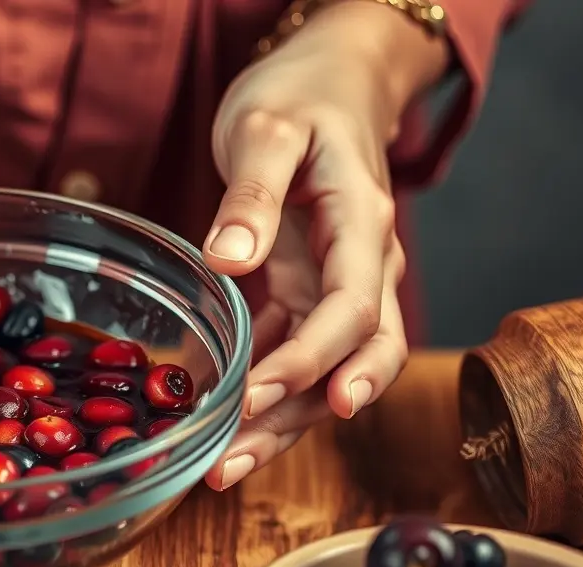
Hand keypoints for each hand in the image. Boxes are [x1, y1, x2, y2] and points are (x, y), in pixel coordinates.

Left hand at [200, 3, 446, 490]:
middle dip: (299, 417)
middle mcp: (362, 267)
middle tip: (233, 463)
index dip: (312, 361)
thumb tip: (229, 259)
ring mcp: (339, 286)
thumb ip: (253, 194)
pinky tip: (223, 424)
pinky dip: (266, 392)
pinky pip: (296, 355)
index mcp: (361, 226)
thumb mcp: (267, 129)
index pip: (351, 309)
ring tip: (220, 468)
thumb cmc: (300, 97)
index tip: (259, 397)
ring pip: (326, 372)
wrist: (329, 83)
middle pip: (353, 361)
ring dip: (280, 423)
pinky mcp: (310, 293)